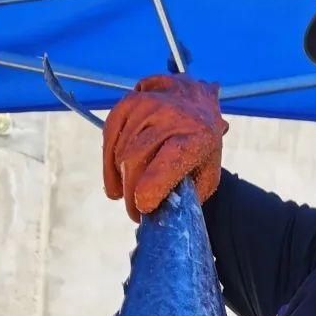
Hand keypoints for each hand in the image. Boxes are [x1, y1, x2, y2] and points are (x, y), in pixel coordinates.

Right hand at [103, 74, 227, 221]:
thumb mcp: (207, 173)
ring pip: (121, 151)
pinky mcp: (128, 101)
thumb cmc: (202, 146)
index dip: (150, 190)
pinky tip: (114, 179)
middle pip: (136, 161)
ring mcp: (147, 104)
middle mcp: (172, 115)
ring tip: (129, 193)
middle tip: (134, 212)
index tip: (142, 208)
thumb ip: (187, 194)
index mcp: (197, 137)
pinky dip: (108, 162)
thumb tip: (160, 214)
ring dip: (121, 179)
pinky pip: (109, 135)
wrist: (198, 101)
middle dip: (131, 194)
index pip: (167, 164)